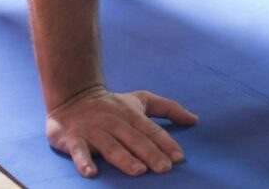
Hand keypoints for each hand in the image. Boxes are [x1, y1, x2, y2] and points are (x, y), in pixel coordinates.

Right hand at [46, 86, 197, 178]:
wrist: (72, 96)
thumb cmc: (112, 104)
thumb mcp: (141, 100)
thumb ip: (168, 108)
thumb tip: (195, 119)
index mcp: (131, 115)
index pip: (152, 130)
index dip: (165, 143)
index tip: (179, 157)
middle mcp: (114, 122)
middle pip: (134, 139)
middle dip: (150, 153)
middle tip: (164, 168)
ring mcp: (93, 131)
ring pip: (111, 146)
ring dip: (124, 159)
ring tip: (138, 171)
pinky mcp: (73, 139)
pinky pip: (78, 151)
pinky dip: (83, 161)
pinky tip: (91, 173)